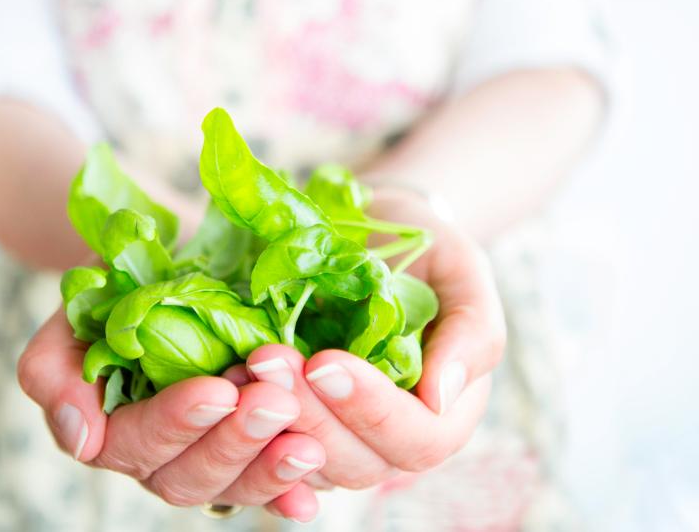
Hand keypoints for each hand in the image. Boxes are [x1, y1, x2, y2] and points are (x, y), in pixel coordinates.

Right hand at [18, 310, 324, 521]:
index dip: (177, 423)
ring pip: (232, 488)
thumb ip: (55, 371)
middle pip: (188, 477)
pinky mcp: (251, 451)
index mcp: (112, 427)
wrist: (170, 261)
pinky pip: (269, 486)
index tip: (218, 390)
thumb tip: (82, 437)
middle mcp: (160, 455)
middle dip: (234, 442)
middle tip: (275, 402)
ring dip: (269, 469)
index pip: (137, 442)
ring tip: (308, 441)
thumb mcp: (77, 310)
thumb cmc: (120, 283)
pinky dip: (290, 493)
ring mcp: (207, 457)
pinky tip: (310, 495)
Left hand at [244, 189, 505, 488]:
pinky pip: (271, 445)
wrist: (373, 234)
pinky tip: (227, 378)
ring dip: (271, 421)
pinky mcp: (298, 424)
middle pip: (356, 462)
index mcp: (445, 413)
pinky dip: (247, 420)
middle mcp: (393, 438)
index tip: (325, 362)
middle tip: (268, 358)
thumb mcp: (462, 272)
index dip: (371, 409)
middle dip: (310, 413)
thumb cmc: (426, 251)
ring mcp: (342, 437)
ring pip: (307, 462)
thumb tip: (441, 396)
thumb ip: (471, 332)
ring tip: (244, 368)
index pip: (417, 439)